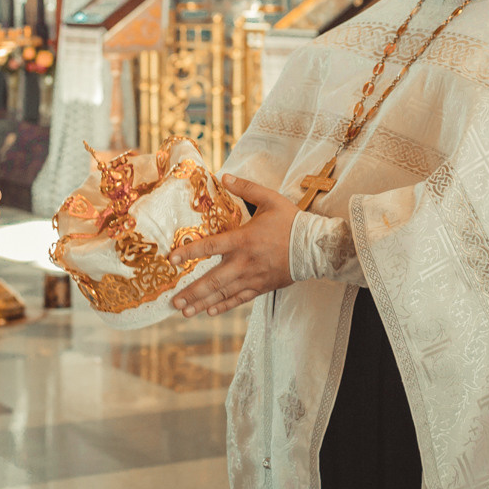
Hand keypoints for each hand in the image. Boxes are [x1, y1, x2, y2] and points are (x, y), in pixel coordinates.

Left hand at [167, 175, 296, 317]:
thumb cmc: (292, 222)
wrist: (316, 247)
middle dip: (192, 291)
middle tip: (173, 301)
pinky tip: (210, 312)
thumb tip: (224, 176)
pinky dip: (224, 306)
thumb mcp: (269, 199)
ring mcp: (253, 278)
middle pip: (213, 280)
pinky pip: (240, 299)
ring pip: (223, 294)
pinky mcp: (262, 287)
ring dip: (203, 303)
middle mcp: (244, 262)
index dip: (189, 253)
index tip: (171, 259)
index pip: (210, 247)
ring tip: (184, 311)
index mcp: (243, 240)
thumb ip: (246, 188)